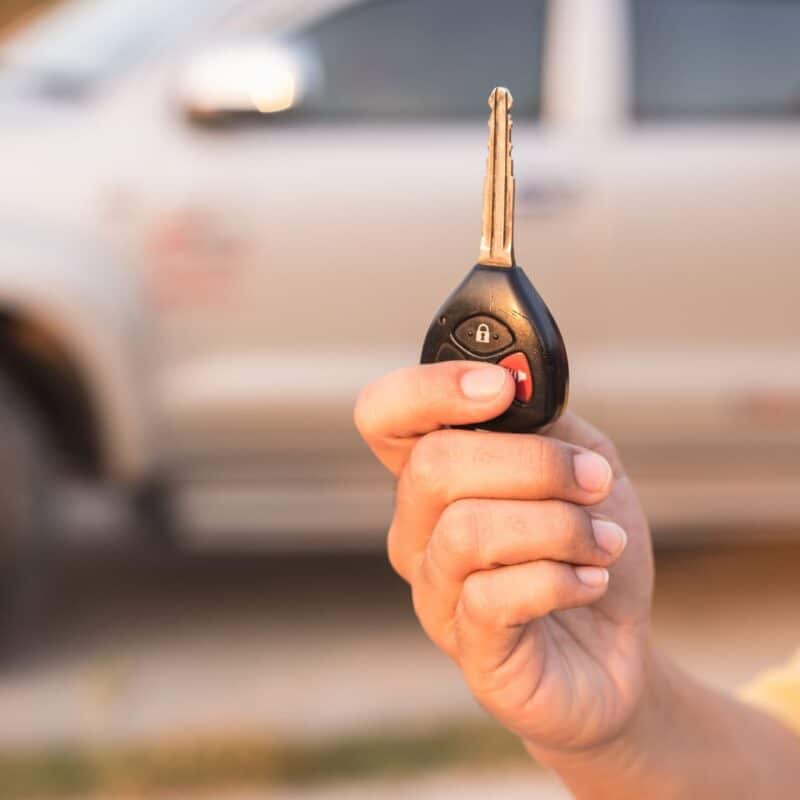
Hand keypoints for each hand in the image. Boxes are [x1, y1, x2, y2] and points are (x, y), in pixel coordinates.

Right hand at [355, 361, 653, 755]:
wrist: (617, 644)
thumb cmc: (590, 546)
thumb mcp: (582, 462)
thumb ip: (546, 420)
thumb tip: (517, 381)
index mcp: (437, 474)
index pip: (384, 415)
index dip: (428, 390)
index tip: (500, 387)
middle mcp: (417, 529)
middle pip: (434, 465)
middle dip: (534, 464)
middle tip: (594, 480)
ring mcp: (435, 591)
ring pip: (467, 529)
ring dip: (559, 526)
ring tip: (604, 540)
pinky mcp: (468, 647)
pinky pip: (494, 596)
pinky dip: (561, 579)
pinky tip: (592, 581)